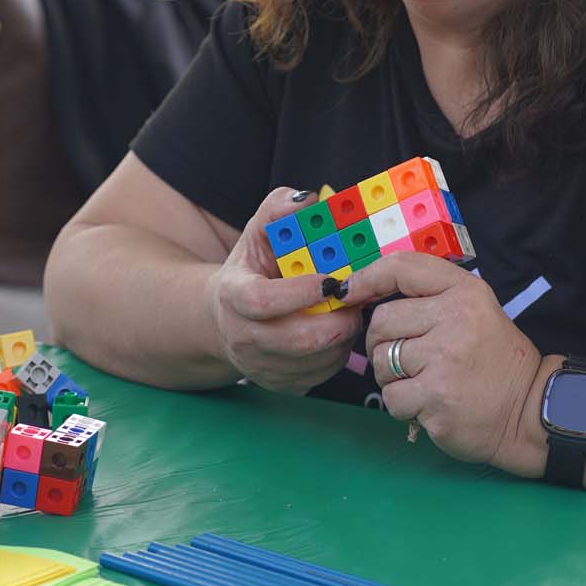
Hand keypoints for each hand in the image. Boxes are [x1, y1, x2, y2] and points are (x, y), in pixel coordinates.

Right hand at [206, 188, 360, 394]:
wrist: (229, 318)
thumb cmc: (253, 269)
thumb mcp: (259, 232)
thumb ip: (279, 209)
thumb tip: (308, 199)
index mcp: (233, 296)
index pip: (262, 302)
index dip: (299, 293)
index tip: (331, 279)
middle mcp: (243, 338)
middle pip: (298, 340)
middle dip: (338, 319)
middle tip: (356, 297)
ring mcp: (263, 367)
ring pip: (318, 359)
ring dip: (344, 334)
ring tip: (349, 309)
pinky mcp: (284, 385)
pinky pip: (323, 373)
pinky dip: (341, 351)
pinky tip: (338, 328)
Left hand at [342, 253, 543, 469]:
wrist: (529, 410)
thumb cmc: (495, 361)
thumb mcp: (476, 311)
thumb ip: (432, 298)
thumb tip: (366, 292)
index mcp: (465, 292)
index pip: (403, 268)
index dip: (367, 277)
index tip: (349, 292)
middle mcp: (455, 318)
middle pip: (382, 321)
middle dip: (382, 343)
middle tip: (403, 359)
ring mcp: (445, 359)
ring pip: (382, 361)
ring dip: (391, 378)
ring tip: (421, 382)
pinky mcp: (436, 397)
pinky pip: (392, 397)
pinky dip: (402, 405)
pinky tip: (427, 404)